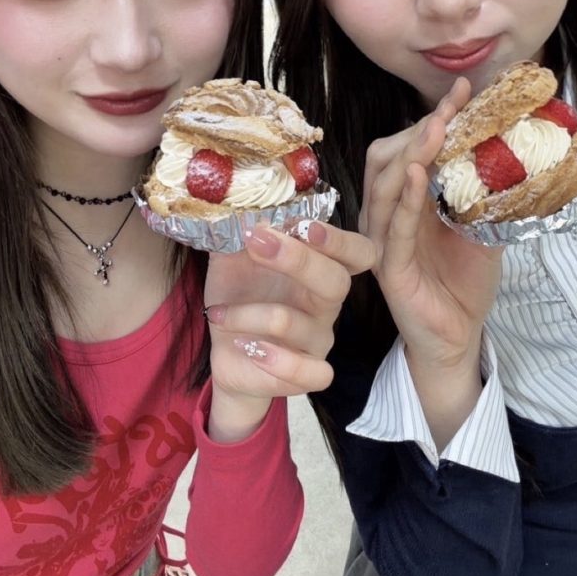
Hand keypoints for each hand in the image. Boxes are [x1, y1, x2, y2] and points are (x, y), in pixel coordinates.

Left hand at [203, 220, 375, 440]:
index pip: (358, 252)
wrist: (224, 351)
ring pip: (298, 323)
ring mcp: (318, 340)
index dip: (338, 240)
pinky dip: (273, 360)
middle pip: (337, 281)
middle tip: (256, 242)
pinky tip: (245, 346)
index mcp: (318, 268)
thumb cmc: (238, 296)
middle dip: (297, 260)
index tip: (300, 224)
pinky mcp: (307, 374)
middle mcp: (325, 303)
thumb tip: (237, 201)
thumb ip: (240, 230)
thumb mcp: (233, 257)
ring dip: (250, 313)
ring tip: (218, 313)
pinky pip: (311, 374)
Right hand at [362, 78, 503, 440]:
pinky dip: (405, 200)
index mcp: (406, 203)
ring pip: (386, 187)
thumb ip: (488, 196)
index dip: (432, 119)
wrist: (458, 339)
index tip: (463, 91)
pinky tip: (418, 175)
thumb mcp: (483, 230)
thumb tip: (518, 155)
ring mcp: (384, 241)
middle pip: (388, 158)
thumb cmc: (463, 284)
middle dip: (420, 128)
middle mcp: (387, 216)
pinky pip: (394, 228)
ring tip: (436, 127)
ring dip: (411, 154)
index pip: (410, 150)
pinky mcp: (390, 269)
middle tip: (452, 105)